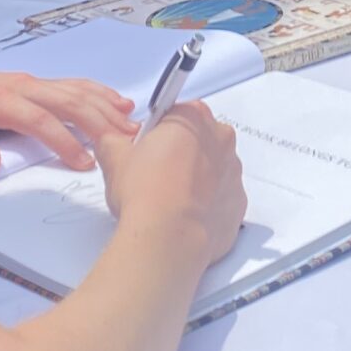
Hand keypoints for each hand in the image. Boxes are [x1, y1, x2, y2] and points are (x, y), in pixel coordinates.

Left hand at [0, 62, 135, 177]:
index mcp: (1, 100)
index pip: (40, 120)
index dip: (65, 141)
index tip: (86, 164)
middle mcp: (22, 86)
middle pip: (69, 100)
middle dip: (99, 121)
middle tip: (128, 143)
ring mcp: (31, 82)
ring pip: (76, 90)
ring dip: (105, 106)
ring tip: (133, 124)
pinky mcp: (35, 84)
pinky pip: (72, 85)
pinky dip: (98, 93)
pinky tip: (118, 103)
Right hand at [95, 100, 246, 273]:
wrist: (168, 237)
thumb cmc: (146, 193)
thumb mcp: (114, 158)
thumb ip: (113, 140)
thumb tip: (111, 142)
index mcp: (192, 118)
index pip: (174, 114)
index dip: (157, 132)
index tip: (146, 148)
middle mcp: (220, 139)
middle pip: (197, 138)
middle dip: (179, 152)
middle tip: (154, 174)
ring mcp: (233, 172)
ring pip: (213, 167)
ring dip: (195, 177)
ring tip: (167, 198)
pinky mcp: (238, 202)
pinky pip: (222, 196)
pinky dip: (206, 203)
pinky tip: (184, 214)